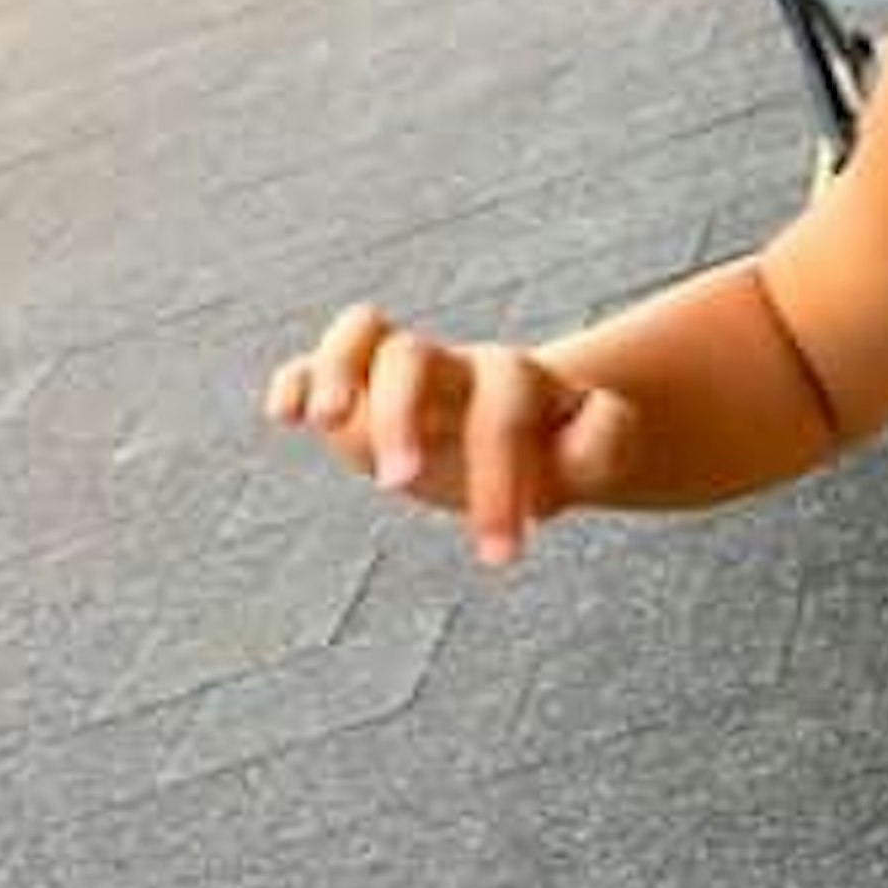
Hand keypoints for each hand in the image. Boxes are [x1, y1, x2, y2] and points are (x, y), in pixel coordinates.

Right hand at [264, 300, 638, 562]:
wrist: (525, 436)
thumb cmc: (553, 453)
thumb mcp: (590, 456)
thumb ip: (604, 440)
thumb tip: (589, 420)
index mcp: (512, 381)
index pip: (502, 406)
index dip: (501, 475)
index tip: (501, 556)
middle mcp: (450, 365)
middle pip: (412, 357)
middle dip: (399, 416)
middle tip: (398, 488)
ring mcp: (398, 372)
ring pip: (361, 332)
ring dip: (337, 371)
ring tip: (325, 422)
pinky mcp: (355, 391)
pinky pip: (313, 361)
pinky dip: (295, 379)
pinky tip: (283, 416)